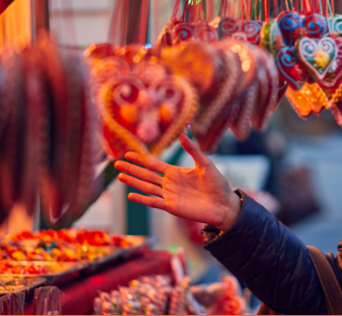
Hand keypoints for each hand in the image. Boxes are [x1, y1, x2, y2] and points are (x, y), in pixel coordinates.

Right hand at [114, 133, 240, 230]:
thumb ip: (193, 150)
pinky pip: (154, 202)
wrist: (224, 205)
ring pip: (147, 187)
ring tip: (120, 176)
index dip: (141, 159)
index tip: (128, 153)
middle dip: (132, 168)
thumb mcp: (205, 163)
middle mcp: (170, 184)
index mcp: (176, 172)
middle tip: (116, 163)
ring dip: (133, 182)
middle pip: (146, 175)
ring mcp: (170, 196)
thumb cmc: (218, 184)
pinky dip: (142, 199)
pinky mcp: (172, 207)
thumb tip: (182, 134)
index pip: (154, 164)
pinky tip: (131, 195)